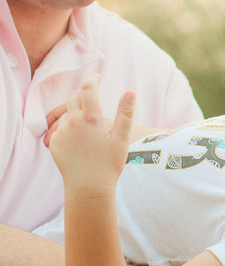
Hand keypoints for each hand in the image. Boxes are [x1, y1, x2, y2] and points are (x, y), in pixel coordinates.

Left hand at [47, 75, 135, 193]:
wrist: (89, 188)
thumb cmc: (109, 165)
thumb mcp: (121, 139)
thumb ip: (126, 113)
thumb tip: (131, 91)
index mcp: (91, 118)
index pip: (88, 88)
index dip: (92, 79)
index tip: (96, 77)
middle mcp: (73, 122)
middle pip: (73, 97)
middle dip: (82, 95)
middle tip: (92, 102)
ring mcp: (61, 132)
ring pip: (66, 113)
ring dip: (75, 113)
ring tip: (88, 128)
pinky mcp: (54, 143)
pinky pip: (59, 129)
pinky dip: (68, 130)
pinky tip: (79, 142)